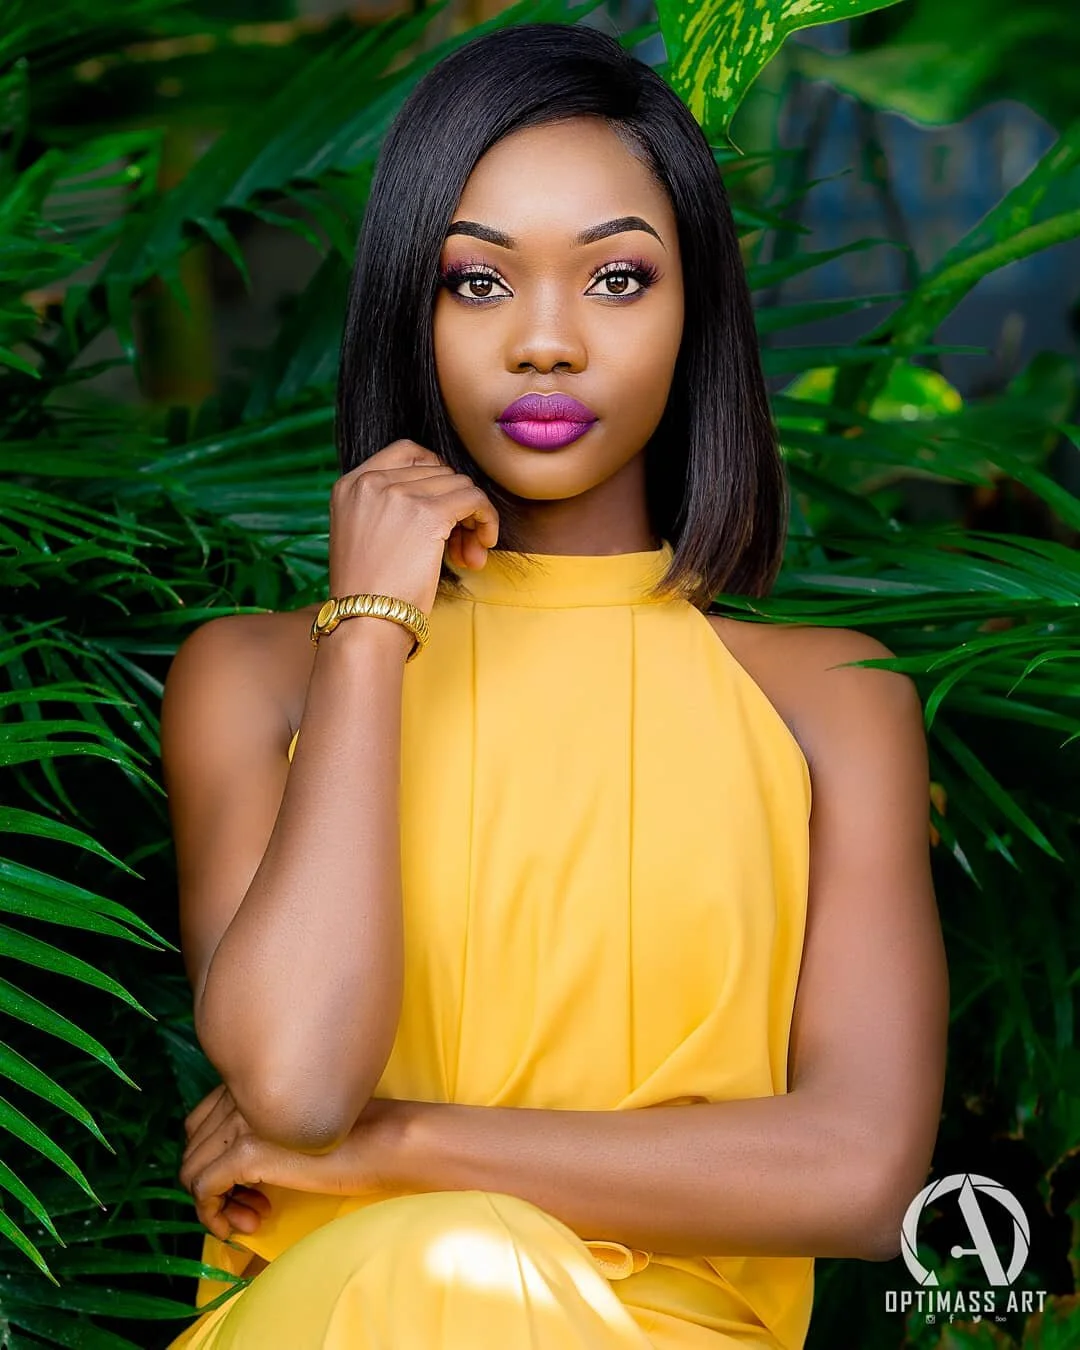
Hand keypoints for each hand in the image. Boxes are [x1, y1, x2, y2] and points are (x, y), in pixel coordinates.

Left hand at [179, 1084, 407, 1241]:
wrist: (382, 1141)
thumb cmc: (351, 1137)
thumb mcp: (295, 1128)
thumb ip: (262, 1129)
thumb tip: (230, 1171)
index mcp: (251, 1084)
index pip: (198, 1124)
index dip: (213, 1160)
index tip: (247, 1186)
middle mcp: (239, 1096)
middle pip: (192, 1150)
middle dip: (213, 1187)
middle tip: (252, 1208)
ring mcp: (241, 1123)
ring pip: (191, 1171)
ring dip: (216, 1205)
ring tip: (253, 1218)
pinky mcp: (248, 1152)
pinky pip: (203, 1191)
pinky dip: (215, 1217)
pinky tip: (249, 1225)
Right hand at [329, 439, 499, 612]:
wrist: (364, 621)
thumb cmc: (368, 592)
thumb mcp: (363, 535)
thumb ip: (389, 508)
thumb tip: (449, 499)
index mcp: (350, 485)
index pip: (407, 453)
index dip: (435, 476)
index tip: (444, 507)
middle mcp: (370, 482)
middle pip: (438, 471)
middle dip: (455, 505)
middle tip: (460, 545)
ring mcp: (398, 494)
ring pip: (460, 484)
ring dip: (472, 518)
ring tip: (468, 554)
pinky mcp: (427, 514)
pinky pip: (474, 499)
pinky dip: (487, 519)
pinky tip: (483, 545)